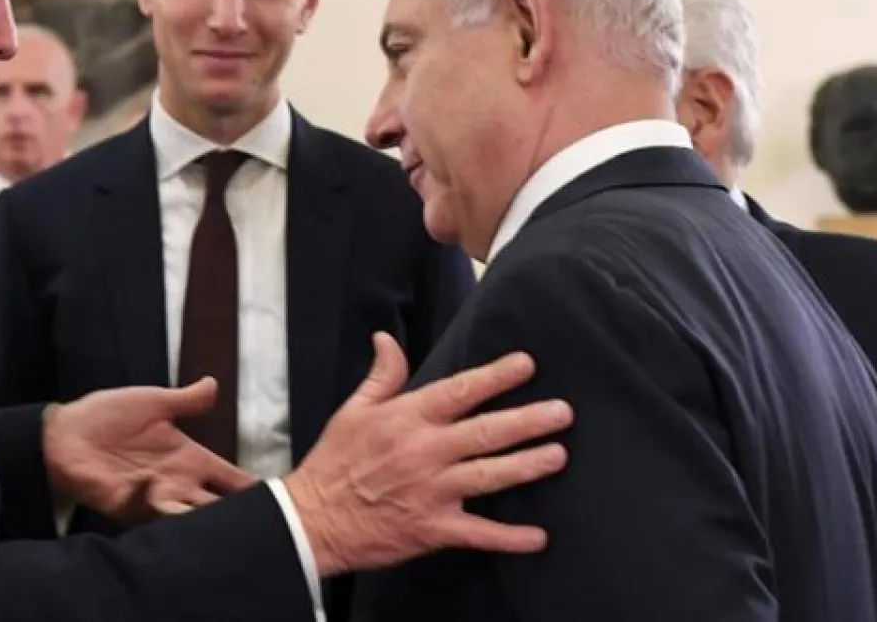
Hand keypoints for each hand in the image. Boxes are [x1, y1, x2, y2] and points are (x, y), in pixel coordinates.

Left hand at [42, 377, 256, 523]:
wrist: (64, 432)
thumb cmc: (106, 415)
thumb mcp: (153, 402)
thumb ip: (186, 401)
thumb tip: (215, 385)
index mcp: (191, 459)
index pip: (232, 480)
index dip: (256, 491)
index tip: (284, 500)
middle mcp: (180, 483)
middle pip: (220, 507)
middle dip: (241, 517)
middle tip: (269, 524)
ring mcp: (157, 498)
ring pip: (193, 518)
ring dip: (207, 520)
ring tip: (228, 524)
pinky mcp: (131, 507)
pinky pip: (154, 512)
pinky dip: (163, 506)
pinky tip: (166, 492)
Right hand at [283, 332, 571, 576]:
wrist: (313, 520)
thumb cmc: (333, 463)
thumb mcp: (352, 411)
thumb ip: (381, 376)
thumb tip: (387, 339)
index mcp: (405, 419)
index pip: (459, 391)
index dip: (495, 377)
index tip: (526, 364)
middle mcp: (423, 452)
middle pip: (486, 432)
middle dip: (528, 420)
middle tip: (563, 412)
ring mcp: (430, 491)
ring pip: (489, 476)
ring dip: (527, 466)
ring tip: (559, 456)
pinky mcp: (432, 528)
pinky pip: (478, 533)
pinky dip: (509, 537)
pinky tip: (538, 537)